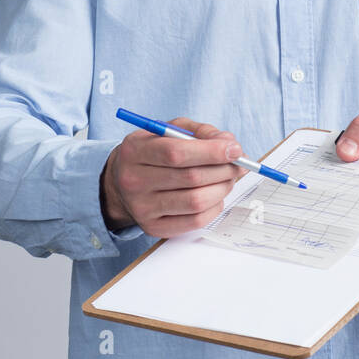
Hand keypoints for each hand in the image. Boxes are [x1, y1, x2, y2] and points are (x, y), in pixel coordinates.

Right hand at [100, 118, 248, 238]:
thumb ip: (200, 132)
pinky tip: (214, 195)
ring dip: (222, 188)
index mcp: (134, 151)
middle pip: (190, 178)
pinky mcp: (153, 227)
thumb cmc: (153, 151)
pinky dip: (214, 207)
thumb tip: (230, 145)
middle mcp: (133, 181)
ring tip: (227, 178)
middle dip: (223, 170)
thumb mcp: (170, 131)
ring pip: (196, 201)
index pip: (176, 153)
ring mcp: (142, 208)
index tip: (235, 149)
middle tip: (237, 164)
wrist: (121, 182)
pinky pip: (195, 221)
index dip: (211, 152)